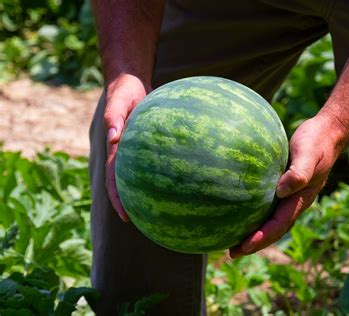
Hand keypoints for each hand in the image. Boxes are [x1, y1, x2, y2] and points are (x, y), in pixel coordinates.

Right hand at [104, 73, 149, 221]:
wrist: (132, 80)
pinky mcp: (149, 141)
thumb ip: (114, 118)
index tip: (126, 216)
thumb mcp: (118, 101)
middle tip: (144, 221)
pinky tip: (179, 178)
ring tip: (161, 207)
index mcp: (116, 148)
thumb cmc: (124, 90)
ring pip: (141, 173)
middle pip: (127, 182)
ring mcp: (137, 148)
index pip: (115, 180)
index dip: (118, 199)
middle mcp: (125, 152)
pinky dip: (162, 170)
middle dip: (133, 202)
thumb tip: (113, 137)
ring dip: (146, 190)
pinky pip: (156, 159)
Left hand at [229, 113, 347, 257]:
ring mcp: (290, 195)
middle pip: (274, 229)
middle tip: (232, 253)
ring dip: (255, 231)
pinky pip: (268, 204)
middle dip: (255, 243)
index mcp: (301, 199)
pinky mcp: (284, 185)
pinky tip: (240, 209)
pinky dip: (256, 213)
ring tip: (233, 238)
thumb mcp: (308, 154)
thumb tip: (282, 191)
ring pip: (272, 220)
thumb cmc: (316, 141)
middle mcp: (295, 201)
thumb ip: (299, 172)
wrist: (327, 132)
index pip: (278, 225)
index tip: (242, 247)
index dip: (261, 238)